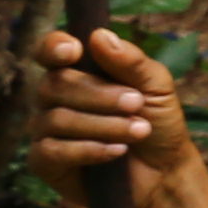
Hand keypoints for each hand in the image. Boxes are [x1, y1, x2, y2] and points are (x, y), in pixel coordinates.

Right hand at [28, 23, 204, 201]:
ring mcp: (45, 129)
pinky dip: (89, 149)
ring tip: (139, 130)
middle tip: (136, 103)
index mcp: (78, 71)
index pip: (51, 51)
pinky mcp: (44, 161)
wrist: (163, 171)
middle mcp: (54, 97)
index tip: (74, 50)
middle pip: (55, 84)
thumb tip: (99, 35)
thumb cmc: (156, 122)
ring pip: (57, 118)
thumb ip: (132, 62)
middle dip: (100, 94)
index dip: (54, 47)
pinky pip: (52, 150)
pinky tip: (117, 151)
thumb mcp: (157, 87)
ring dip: (104, 124)